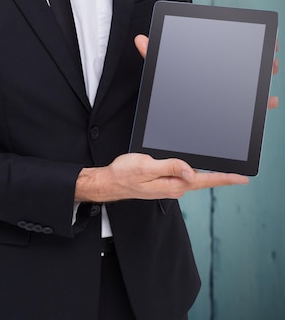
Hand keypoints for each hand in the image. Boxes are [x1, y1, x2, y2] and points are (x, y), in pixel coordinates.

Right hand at [75, 153, 247, 202]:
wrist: (110, 182)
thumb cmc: (125, 174)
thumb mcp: (147, 166)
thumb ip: (170, 167)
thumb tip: (191, 171)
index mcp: (173, 184)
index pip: (204, 180)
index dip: (224, 178)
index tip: (242, 178)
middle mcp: (174, 187)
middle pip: (203, 179)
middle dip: (221, 175)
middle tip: (239, 171)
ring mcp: (170, 185)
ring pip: (193, 176)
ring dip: (208, 172)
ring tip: (223, 168)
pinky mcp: (164, 181)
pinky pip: (183, 175)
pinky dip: (194, 169)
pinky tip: (197, 166)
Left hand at [134, 34, 278, 109]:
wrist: (169, 121)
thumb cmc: (165, 91)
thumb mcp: (160, 72)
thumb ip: (152, 56)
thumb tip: (140, 39)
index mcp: (206, 62)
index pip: (229, 47)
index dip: (246, 42)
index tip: (260, 40)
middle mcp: (219, 76)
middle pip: (245, 64)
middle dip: (260, 59)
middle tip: (268, 59)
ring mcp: (228, 92)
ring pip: (252, 83)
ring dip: (263, 78)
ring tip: (270, 72)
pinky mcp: (231, 109)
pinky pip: (251, 106)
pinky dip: (263, 103)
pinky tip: (270, 100)